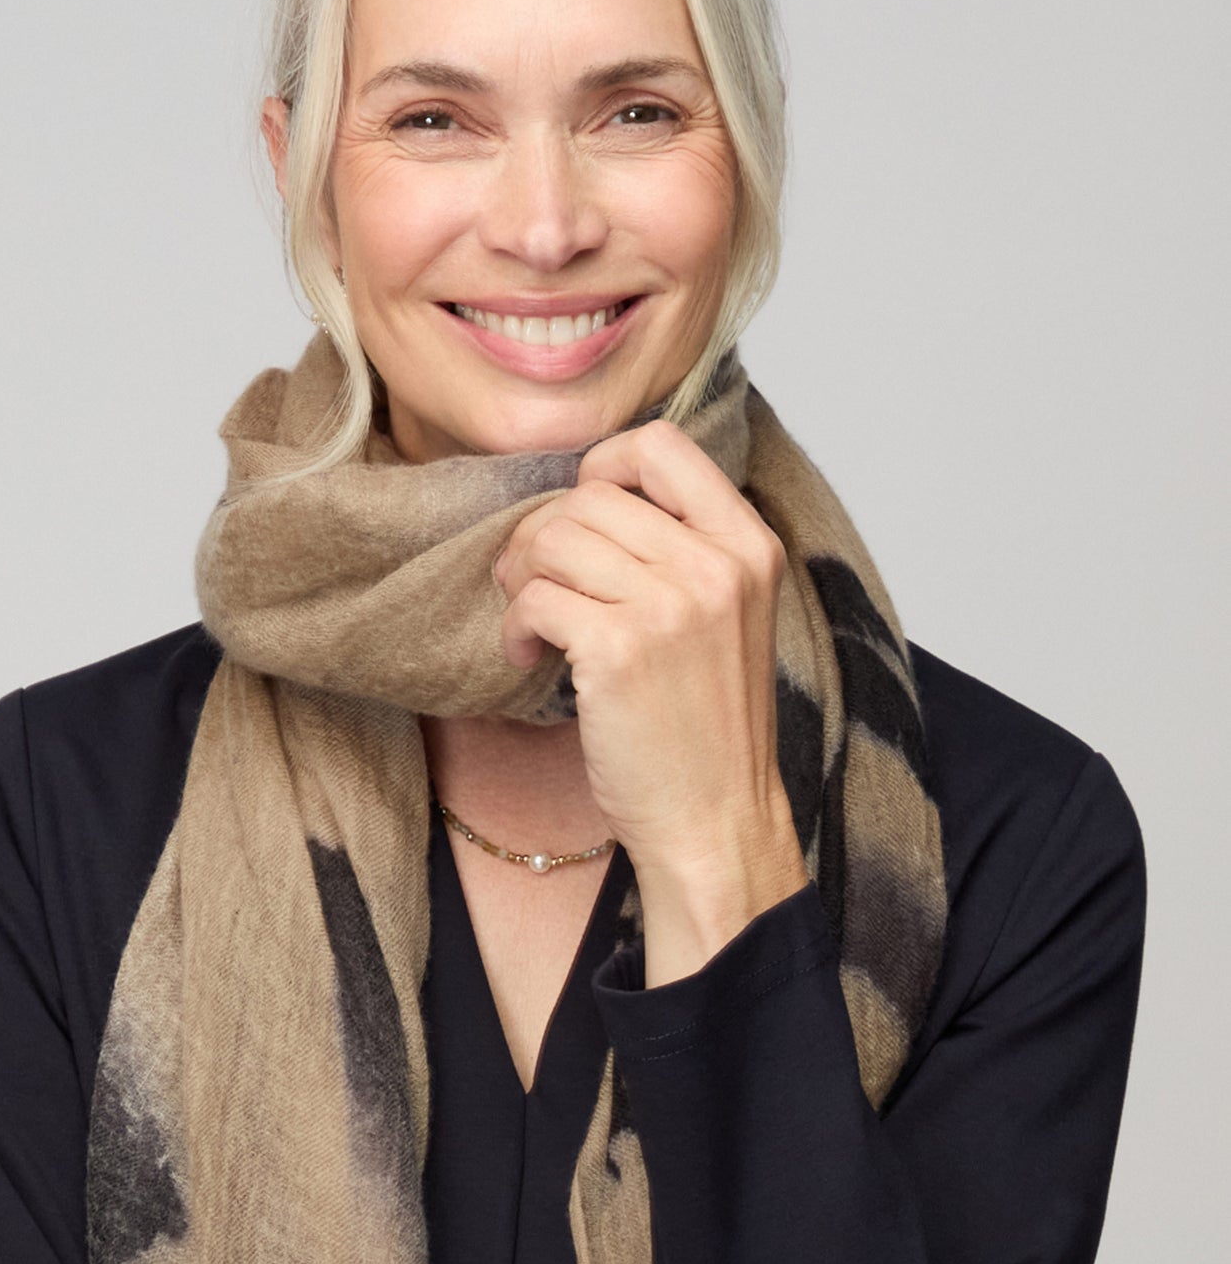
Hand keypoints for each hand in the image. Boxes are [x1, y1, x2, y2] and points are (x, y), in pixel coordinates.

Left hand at [492, 421, 807, 972]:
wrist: (715, 820)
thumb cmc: (706, 727)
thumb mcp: (725, 617)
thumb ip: (682, 548)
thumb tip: (585, 493)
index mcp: (749, 546)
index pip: (662, 444)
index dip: (602, 467)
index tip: (582, 519)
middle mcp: (717, 566)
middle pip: (589, 496)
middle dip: (543, 538)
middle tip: (535, 588)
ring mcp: (672, 606)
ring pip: (553, 538)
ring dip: (522, 581)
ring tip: (533, 626)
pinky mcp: (619, 650)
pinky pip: (534, 597)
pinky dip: (515, 626)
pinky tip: (527, 659)